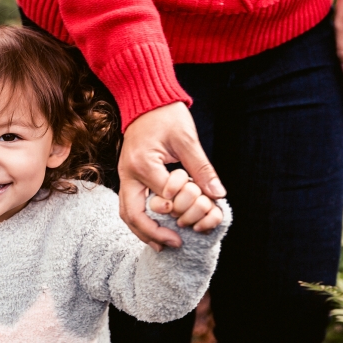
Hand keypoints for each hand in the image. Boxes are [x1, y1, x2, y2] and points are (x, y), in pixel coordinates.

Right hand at [119, 102, 224, 250]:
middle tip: (175, 244)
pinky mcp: (127, 175)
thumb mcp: (187, 138)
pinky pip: (129, 204)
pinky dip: (140, 219)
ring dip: (143, 231)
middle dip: (153, 234)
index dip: (183, 209)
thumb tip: (218, 193)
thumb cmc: (166, 114)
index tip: (200, 216)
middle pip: (133, 214)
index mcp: (144, 164)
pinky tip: (155, 228)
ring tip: (162, 244)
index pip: (164, 199)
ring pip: (127, 213)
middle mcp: (129, 173)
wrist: (144, 98)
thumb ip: (201, 168)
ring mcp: (125, 175)